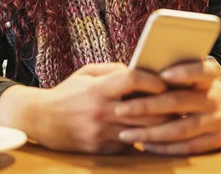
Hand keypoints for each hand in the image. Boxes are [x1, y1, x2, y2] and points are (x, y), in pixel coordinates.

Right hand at [30, 63, 169, 153]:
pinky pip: (131, 146)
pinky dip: (143, 139)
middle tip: (179, 102)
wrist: (41, 120)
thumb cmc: (66, 93)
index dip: (152, 80)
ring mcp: (102, 134)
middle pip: (146, 111)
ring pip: (143, 132)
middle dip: (166, 107)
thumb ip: (113, 71)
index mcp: (97, 89)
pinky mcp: (102, 150)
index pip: (132, 80)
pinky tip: (152, 134)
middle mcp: (101, 112)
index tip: (164, 81)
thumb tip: (140, 71)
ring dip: (160, 126)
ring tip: (171, 118)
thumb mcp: (86, 73)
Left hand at [114, 61, 220, 154]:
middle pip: (178, 102)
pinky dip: (165, 147)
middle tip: (120, 109)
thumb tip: (140, 71)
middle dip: (146, 107)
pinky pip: (187, 147)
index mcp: (209, 79)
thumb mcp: (203, 76)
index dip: (184, 73)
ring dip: (150, 133)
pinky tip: (145, 145)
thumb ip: (180, 74)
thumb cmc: (210, 89)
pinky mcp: (217, 141)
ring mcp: (216, 121)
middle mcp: (213, 99)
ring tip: (126, 133)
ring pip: (180, 129)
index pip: (200, 71)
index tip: (163, 76)